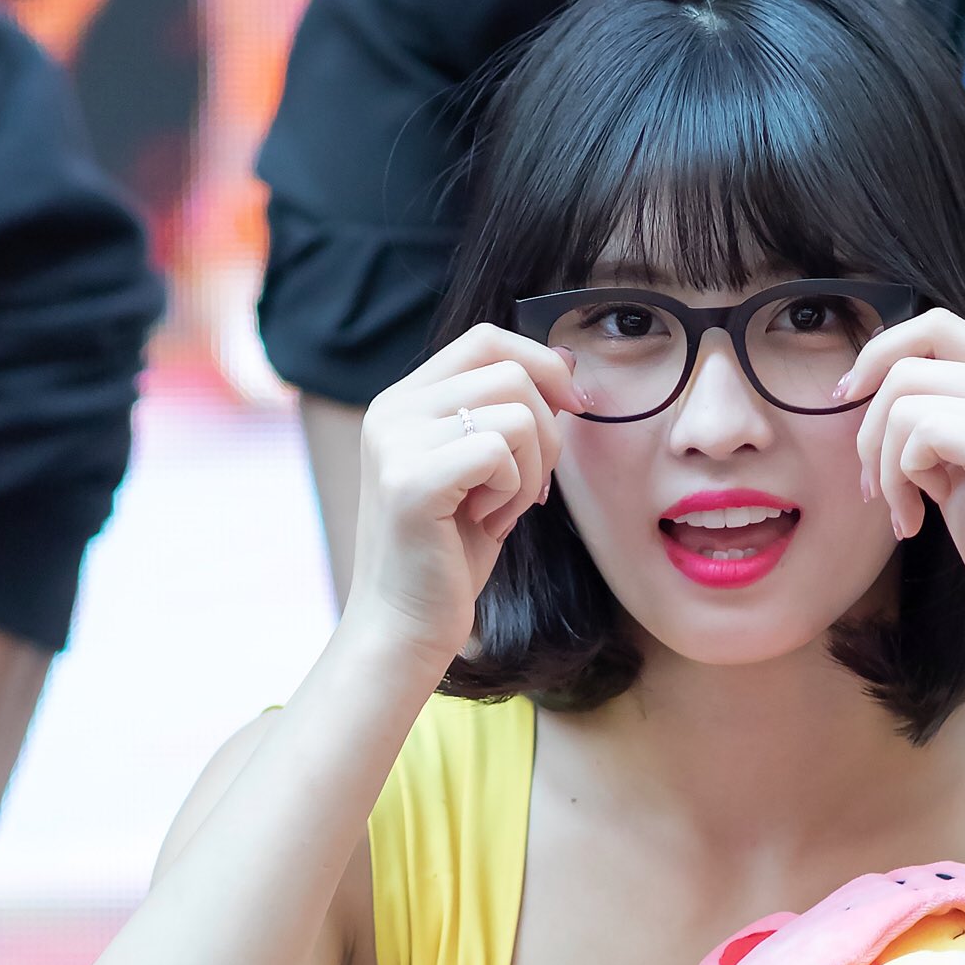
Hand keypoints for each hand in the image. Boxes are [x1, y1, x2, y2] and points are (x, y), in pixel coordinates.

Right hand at [341, 326, 587, 677]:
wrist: (406, 625)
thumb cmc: (450, 554)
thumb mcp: (485, 471)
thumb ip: (510, 414)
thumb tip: (567, 362)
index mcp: (404, 402)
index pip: (485, 339)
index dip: (542, 363)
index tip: (573, 407)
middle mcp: (391, 411)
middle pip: (510, 371)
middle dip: (547, 432)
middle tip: (530, 488)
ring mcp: (395, 442)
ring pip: (516, 412)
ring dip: (531, 470)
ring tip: (501, 510)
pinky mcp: (411, 480)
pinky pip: (501, 452)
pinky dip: (514, 492)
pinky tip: (488, 524)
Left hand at [847, 307, 964, 643]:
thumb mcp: (960, 463)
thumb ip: (933, 416)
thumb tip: (863, 382)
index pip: (936, 325)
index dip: (879, 352)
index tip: (845, 397)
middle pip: (910, 361)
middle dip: (868, 424)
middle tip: (871, 482)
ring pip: (905, 400)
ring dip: (882, 463)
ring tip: (901, 509)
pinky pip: (918, 434)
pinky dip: (898, 481)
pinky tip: (916, 521)